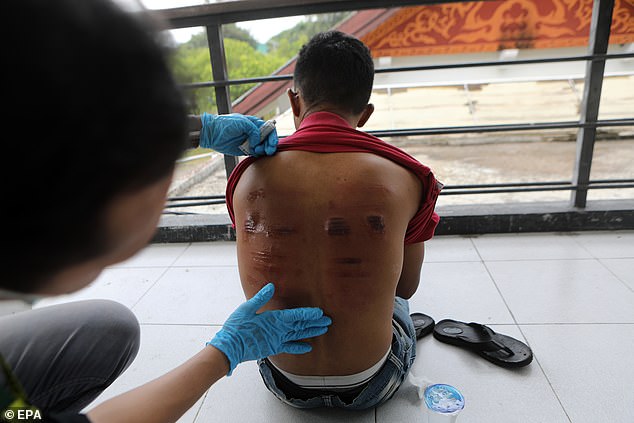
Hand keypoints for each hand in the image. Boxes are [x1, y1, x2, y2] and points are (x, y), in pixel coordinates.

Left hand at [199, 113, 277, 156]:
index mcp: (254, 123)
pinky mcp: (245, 150)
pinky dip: (258, 154)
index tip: (272, 144)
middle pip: (268, 139)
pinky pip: (256, 153)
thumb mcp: (242, 122)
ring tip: (258, 151)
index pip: (269, 129)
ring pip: (263, 147)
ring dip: (264, 150)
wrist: (212, 133)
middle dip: (270, 145)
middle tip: (268, 151)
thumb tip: (258, 141)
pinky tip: (255, 154)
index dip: (272, 136)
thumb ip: (254, 130)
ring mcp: (250, 141)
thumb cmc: (225, 124)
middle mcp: (254, 132)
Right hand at [207, 283, 331, 374]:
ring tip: (324, 330)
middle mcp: (278, 331)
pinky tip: (309, 347)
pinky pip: (289, 348)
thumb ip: (260, 298)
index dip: (308, 314)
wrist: (229, 349)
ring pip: (298, 336)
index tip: (320, 312)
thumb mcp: (246, 309)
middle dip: (315, 322)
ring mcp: (277, 340)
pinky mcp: (273, 348)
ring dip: (311, 332)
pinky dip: (299, 347)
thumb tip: (271, 286)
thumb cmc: (236, 328)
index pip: (295, 316)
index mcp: (273, 320)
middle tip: (328, 320)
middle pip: (300, 326)